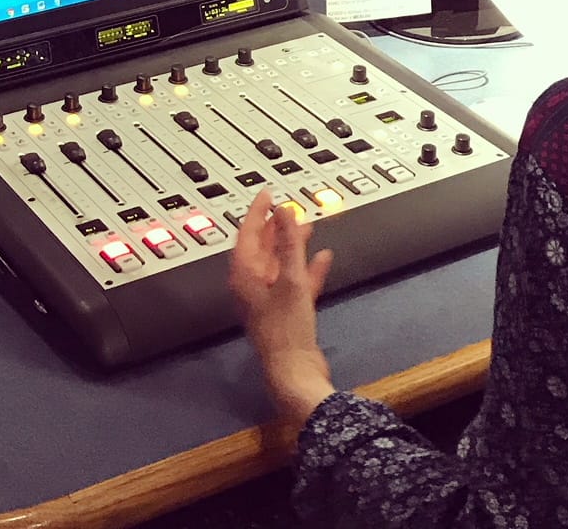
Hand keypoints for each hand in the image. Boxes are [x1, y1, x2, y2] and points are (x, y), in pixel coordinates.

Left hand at [228, 190, 336, 427]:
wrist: (296, 373)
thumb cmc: (287, 327)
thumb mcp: (290, 279)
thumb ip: (289, 243)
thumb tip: (285, 211)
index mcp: (244, 276)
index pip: (247, 234)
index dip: (258, 212)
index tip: (268, 194)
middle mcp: (252, 286)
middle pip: (262, 248)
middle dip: (277, 228)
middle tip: (290, 209)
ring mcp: (270, 300)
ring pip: (280, 264)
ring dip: (293, 246)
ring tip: (308, 228)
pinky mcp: (287, 313)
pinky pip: (295, 283)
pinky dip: (307, 269)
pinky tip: (323, 258)